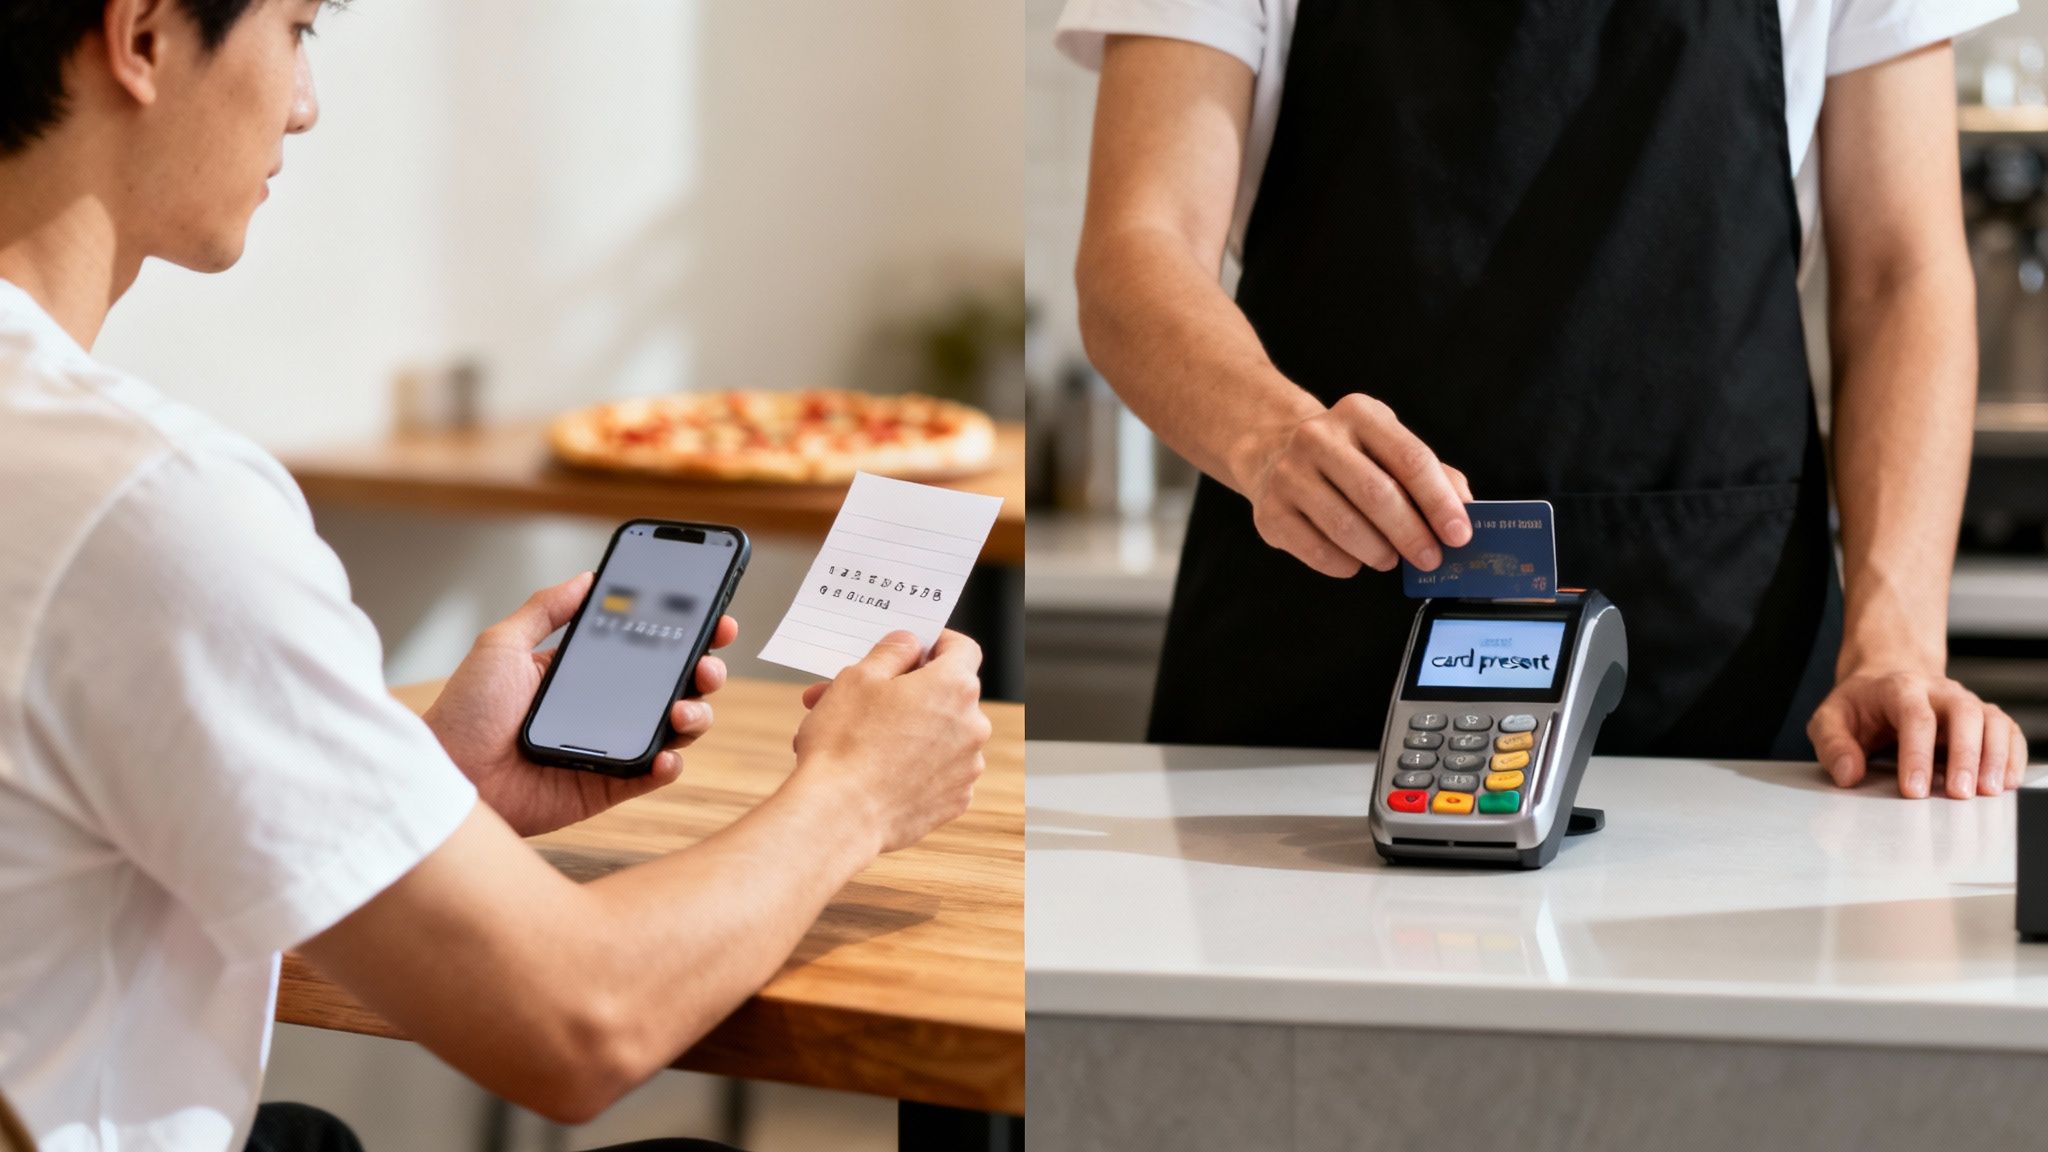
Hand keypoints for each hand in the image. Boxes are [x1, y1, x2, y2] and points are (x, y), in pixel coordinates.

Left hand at [423, 571, 739, 836]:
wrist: (448, 775)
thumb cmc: (464, 712)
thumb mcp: (501, 644)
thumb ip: (546, 609)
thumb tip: (588, 576)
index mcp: (585, 673)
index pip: (648, 648)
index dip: (686, 633)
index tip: (713, 617)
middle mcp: (605, 709)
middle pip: (675, 686)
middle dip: (705, 671)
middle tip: (707, 663)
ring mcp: (611, 748)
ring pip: (676, 729)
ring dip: (696, 714)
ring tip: (683, 708)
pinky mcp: (608, 787)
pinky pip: (653, 775)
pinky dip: (670, 764)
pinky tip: (666, 753)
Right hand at [789, 630, 990, 853]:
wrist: (838, 816)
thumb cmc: (844, 744)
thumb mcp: (858, 678)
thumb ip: (892, 652)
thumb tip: (909, 645)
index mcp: (954, 687)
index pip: (961, 648)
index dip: (935, 643)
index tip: (912, 649)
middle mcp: (973, 726)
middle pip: (945, 694)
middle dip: (905, 691)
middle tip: (860, 696)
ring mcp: (967, 767)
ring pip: (939, 734)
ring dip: (907, 728)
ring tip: (856, 737)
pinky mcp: (955, 800)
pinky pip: (938, 770)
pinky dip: (914, 765)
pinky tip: (877, 770)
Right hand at [1239, 393, 1474, 577]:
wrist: (1270, 449)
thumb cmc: (1346, 454)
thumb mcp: (1386, 445)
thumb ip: (1431, 473)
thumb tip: (1465, 511)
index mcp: (1359, 414)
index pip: (1410, 459)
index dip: (1439, 501)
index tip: (1460, 534)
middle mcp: (1317, 437)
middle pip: (1377, 494)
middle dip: (1412, 534)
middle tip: (1431, 559)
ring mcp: (1288, 474)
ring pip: (1346, 527)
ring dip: (1380, 553)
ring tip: (1391, 559)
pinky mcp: (1270, 512)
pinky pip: (1317, 551)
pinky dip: (1346, 565)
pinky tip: (1355, 560)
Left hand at [1808, 669, 2028, 798]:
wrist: (1884, 682)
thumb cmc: (1859, 706)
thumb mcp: (1829, 719)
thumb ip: (1833, 745)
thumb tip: (1848, 774)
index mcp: (1900, 688)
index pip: (1915, 717)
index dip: (1916, 755)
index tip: (1913, 791)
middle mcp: (1939, 691)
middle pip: (1964, 714)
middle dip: (1965, 755)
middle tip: (1960, 794)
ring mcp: (1964, 702)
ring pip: (1991, 720)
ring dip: (1994, 756)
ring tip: (1988, 791)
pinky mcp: (1981, 717)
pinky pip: (2006, 730)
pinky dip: (2012, 754)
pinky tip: (2006, 781)